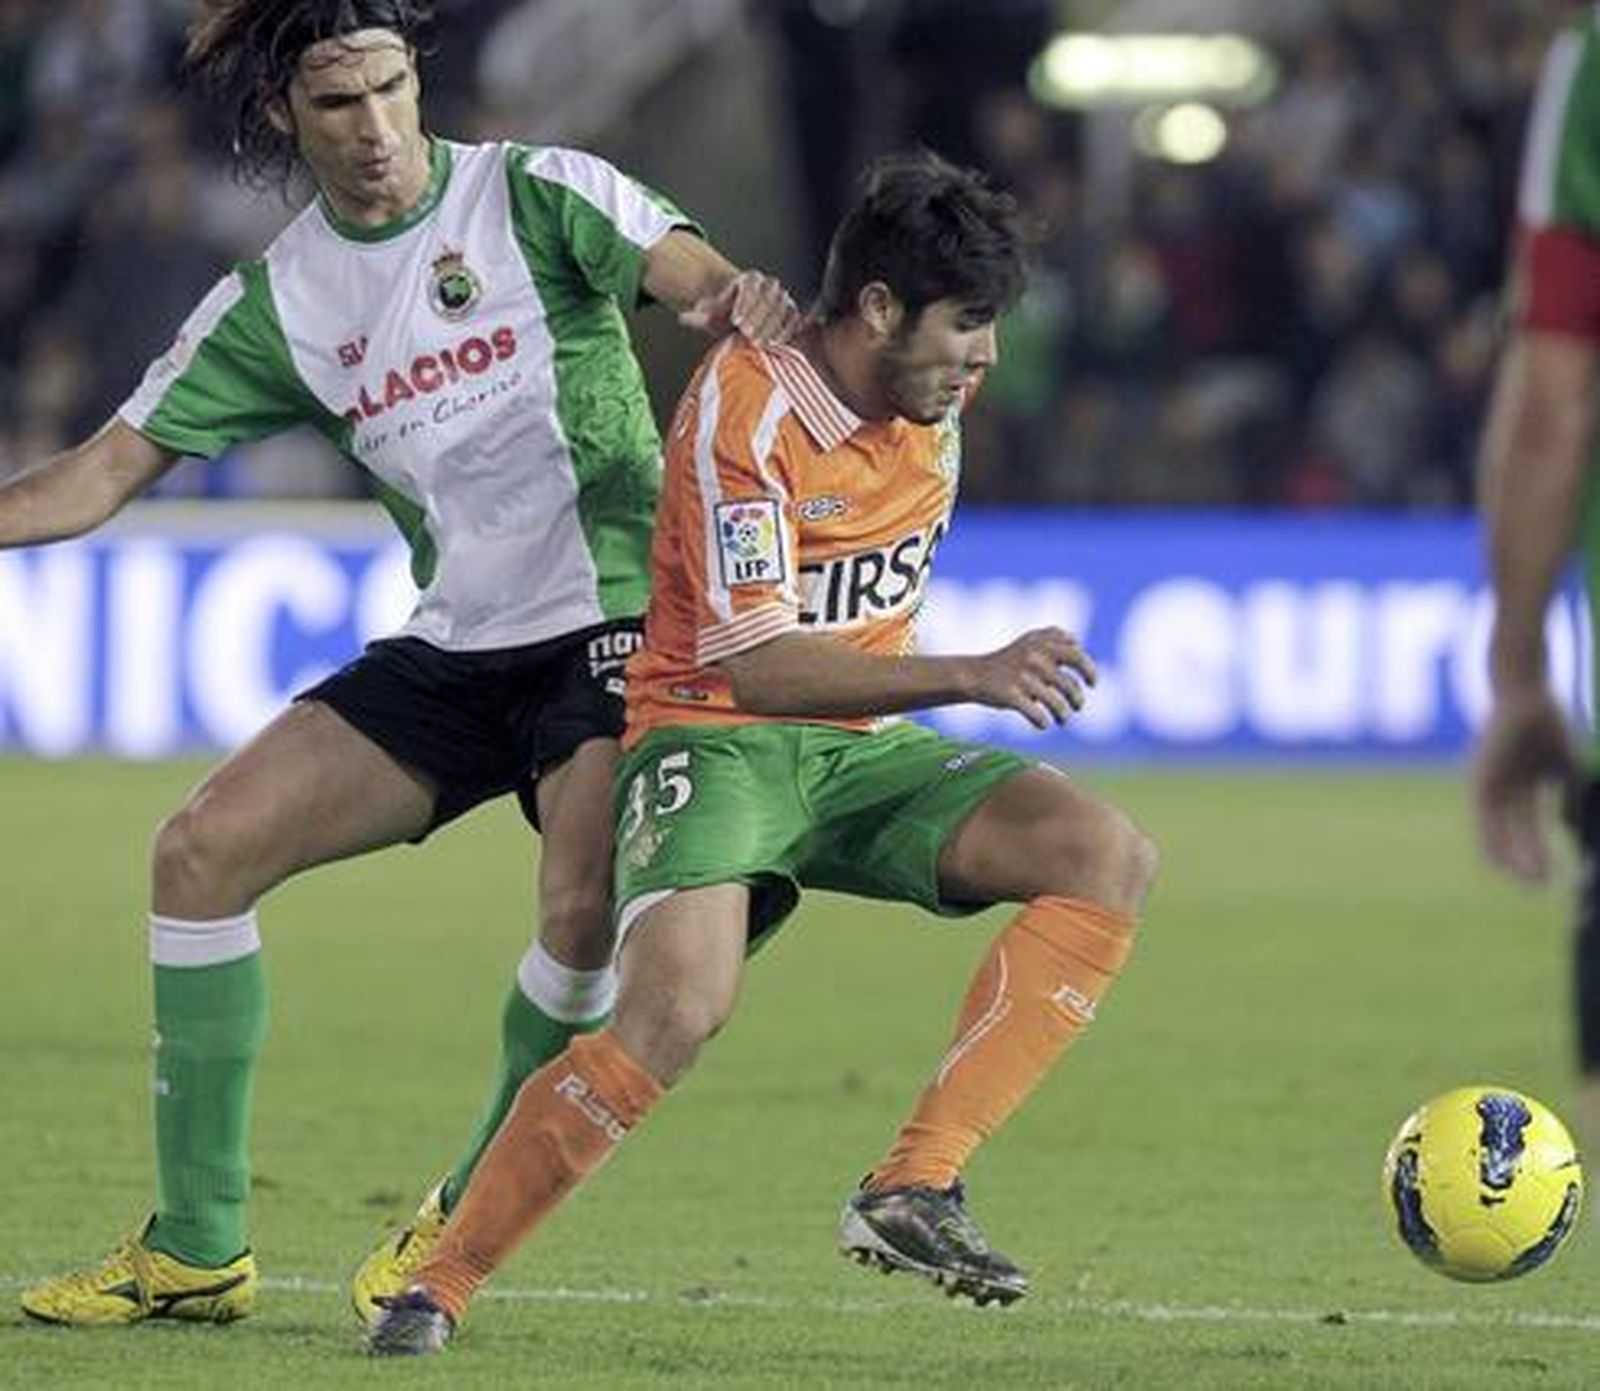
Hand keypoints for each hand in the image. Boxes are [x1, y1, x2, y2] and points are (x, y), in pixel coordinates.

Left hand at [678, 270, 800, 344]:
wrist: (744, 320)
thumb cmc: (728, 316)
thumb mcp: (711, 315)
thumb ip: (698, 316)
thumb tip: (683, 318)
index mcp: (750, 279)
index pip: (751, 285)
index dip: (745, 302)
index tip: (736, 319)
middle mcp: (770, 285)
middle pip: (769, 296)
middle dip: (758, 316)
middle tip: (746, 334)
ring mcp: (784, 299)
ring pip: (782, 308)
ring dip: (771, 326)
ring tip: (758, 343)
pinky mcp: (792, 314)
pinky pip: (793, 320)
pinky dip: (786, 332)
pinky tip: (775, 344)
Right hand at [968, 627, 1096, 729]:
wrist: (973, 674)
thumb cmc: (1009, 661)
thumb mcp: (1030, 643)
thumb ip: (1055, 641)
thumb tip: (1081, 649)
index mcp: (1041, 642)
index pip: (1077, 655)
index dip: (1089, 670)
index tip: (1092, 683)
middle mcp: (1032, 656)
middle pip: (1069, 683)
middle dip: (1077, 698)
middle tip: (1078, 706)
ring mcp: (1021, 676)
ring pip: (1055, 703)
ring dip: (1063, 715)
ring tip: (1062, 720)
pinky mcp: (1009, 694)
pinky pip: (1036, 714)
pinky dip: (1042, 722)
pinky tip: (1042, 724)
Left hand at [1472, 686, 1580, 882]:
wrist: (1526, 696)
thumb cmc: (1546, 726)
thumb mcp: (1563, 767)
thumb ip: (1570, 793)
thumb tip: (1572, 824)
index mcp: (1523, 789)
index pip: (1530, 830)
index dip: (1540, 853)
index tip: (1557, 875)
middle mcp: (1503, 793)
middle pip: (1514, 837)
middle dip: (1529, 863)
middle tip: (1542, 888)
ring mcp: (1490, 788)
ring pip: (1500, 835)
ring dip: (1517, 860)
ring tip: (1534, 882)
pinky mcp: (1480, 783)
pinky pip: (1484, 822)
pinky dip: (1496, 844)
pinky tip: (1505, 864)